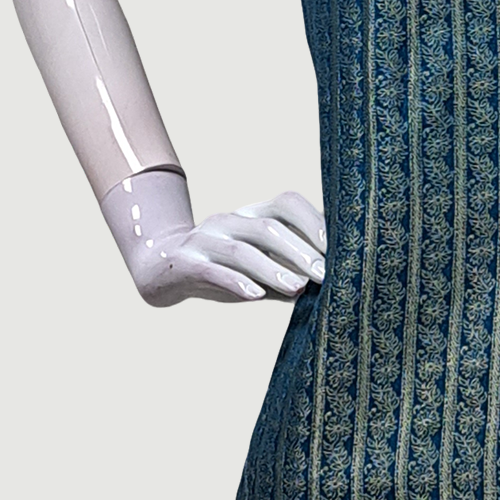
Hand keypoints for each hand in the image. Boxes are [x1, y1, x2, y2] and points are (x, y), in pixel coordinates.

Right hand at [101, 171, 326, 306]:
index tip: (338, 247)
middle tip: (326, 275)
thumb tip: (334, 291)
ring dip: (273, 268)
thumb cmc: (223, 271)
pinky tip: (256, 296)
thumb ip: (290, 277)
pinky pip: (213, 269)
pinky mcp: (186, 262)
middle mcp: (230, 219)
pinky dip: (236, 281)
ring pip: (243, 249)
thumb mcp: (259, 271)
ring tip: (298, 288)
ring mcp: (206, 238)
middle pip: (268, 227)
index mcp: (253, 215)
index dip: (313, 221)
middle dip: (301, 251)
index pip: (286, 203)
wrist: (161, 271)